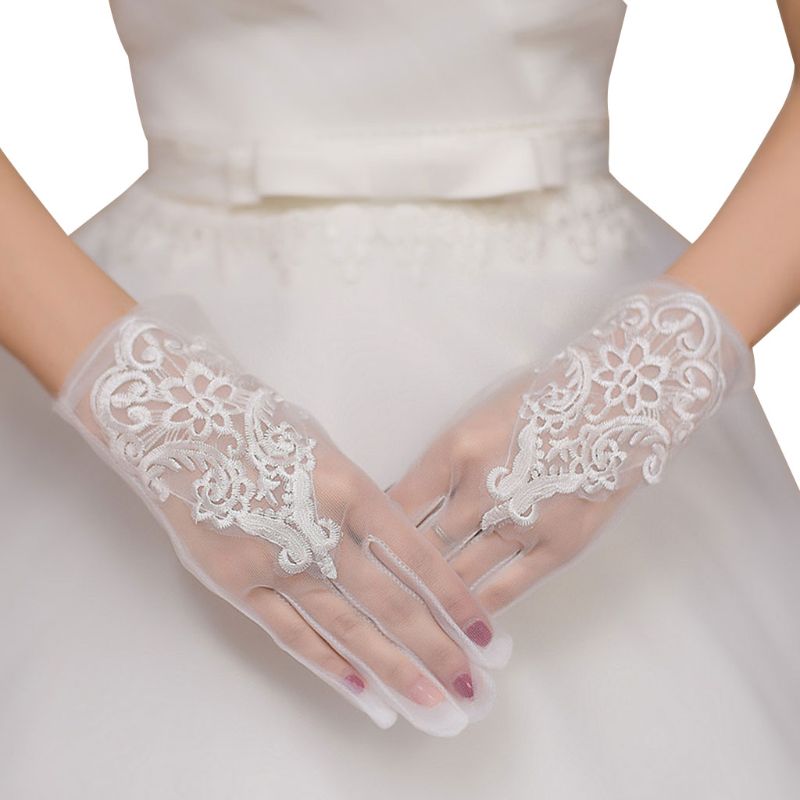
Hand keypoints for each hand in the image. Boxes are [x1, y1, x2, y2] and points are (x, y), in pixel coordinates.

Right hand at [56, 300, 509, 735]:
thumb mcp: (326, 448)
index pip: (415, 557)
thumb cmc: (258, 423)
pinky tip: (361, 691)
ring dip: (392, 668)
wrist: (177, 420)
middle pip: (389, 602)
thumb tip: (391, 545)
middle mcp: (319, 530)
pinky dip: (328, 664)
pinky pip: (289, 632)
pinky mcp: (235, 581)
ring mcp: (275, 561)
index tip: (484, 634)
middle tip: (472, 689)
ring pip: (345, 627)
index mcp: (349, 488)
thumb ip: (359, 499)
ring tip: (431, 703)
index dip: (454, 599)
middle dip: (436, 649)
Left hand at [389, 278, 752, 613]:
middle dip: (391, 575)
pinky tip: (460, 626)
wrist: (618, 401)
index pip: (398, 503)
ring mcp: (520, 523)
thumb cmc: (545, 397)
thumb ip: (443, 458)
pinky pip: (508, 587)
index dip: (371, 531)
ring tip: (404, 625)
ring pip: (460, 571)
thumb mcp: (479, 414)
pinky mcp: (557, 545)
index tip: (353, 553)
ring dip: (431, 599)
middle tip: (366, 603)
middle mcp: (481, 491)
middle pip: (422, 544)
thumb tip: (406, 497)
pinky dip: (480, 607)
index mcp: (456, 450)